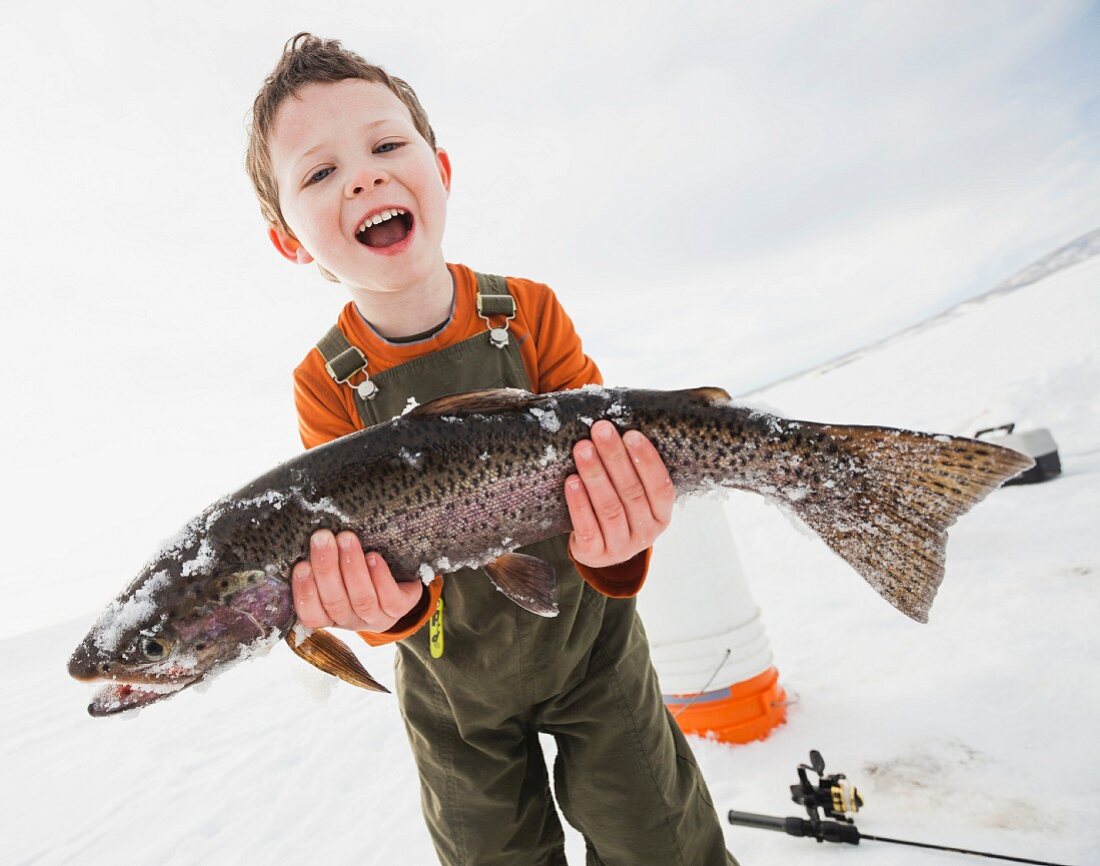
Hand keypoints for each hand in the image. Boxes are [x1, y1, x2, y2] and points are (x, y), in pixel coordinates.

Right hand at [292, 530, 422, 631]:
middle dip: (326, 568)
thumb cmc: (358, 569)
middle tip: (322, 537)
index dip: (304, 592)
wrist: (399, 579)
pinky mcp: (399, 609)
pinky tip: (373, 557)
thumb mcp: (336, 569)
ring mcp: (376, 618)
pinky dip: (380, 577)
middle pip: (335, 601)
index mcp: (328, 615)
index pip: (310, 614)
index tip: (301, 565)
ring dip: (352, 567)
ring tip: (346, 538)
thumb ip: (321, 561)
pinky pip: (390, 600)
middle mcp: (350, 621)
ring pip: (362, 599)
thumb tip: (307, 537)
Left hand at [565, 420, 674, 569]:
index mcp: (662, 514)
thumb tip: (614, 426)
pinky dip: (579, 504)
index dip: (647, 460)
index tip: (631, 433)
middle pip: (631, 492)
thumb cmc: (617, 507)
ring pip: (609, 508)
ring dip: (595, 476)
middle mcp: (646, 533)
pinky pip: (587, 528)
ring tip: (583, 449)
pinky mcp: (596, 555)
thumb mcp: (633, 493)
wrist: (598, 548)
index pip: (661, 486)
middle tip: (600, 430)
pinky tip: (572, 482)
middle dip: (614, 457)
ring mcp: (622, 547)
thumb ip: (631, 469)